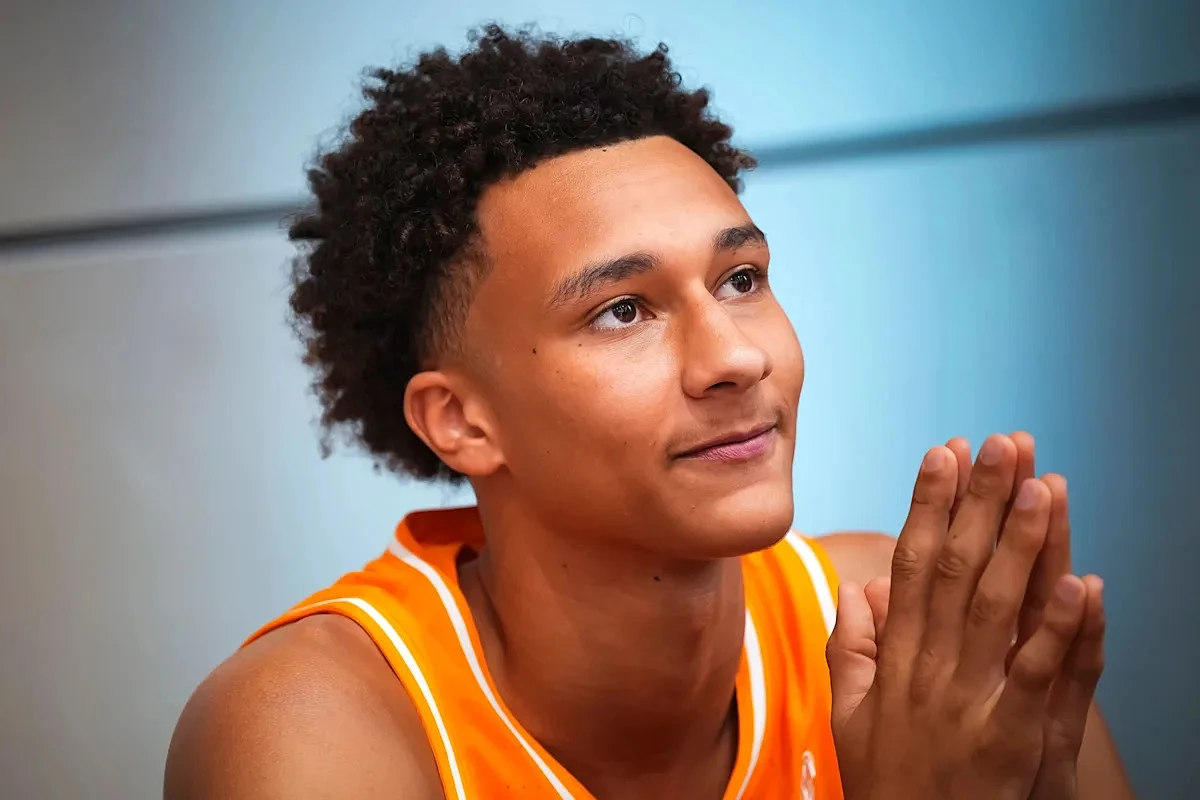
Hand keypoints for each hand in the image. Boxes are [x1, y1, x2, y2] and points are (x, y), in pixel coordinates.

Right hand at [827, 435, 1103, 799]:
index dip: (928, 505)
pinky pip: (1037, 674)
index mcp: (896, 657)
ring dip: (1020, 544)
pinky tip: (1079, 583)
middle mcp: (929, 666)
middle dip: (980, 501)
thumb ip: (852, 648)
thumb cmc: (887, 783)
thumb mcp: (851, 714)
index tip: (943, 453)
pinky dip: (1059, 628)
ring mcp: (969, 698)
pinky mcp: (1009, 735)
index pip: (911, 563)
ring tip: (1041, 486)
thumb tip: (859, 588)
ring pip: (996, 607)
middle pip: (956, 568)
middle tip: (1001, 444)